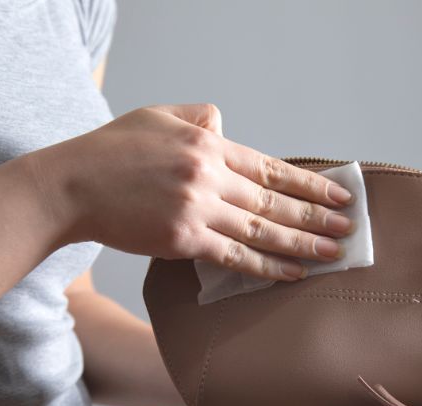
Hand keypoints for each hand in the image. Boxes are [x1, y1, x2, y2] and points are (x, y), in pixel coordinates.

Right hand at [29, 103, 355, 280]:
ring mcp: (196, 209)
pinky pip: (234, 257)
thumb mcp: (160, 115)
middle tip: (349, 230)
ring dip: (302, 244)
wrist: (71, 184)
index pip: (271, 169)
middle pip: (274, 202)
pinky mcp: (181, 240)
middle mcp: (208, 176)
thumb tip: (228, 129)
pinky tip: (291, 273)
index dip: (309, 185)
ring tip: (333, 254)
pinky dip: (266, 267)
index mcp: (208, 144)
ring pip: (261, 231)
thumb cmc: (113, 150)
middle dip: (317, 217)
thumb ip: (202, 119)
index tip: (339, 195)